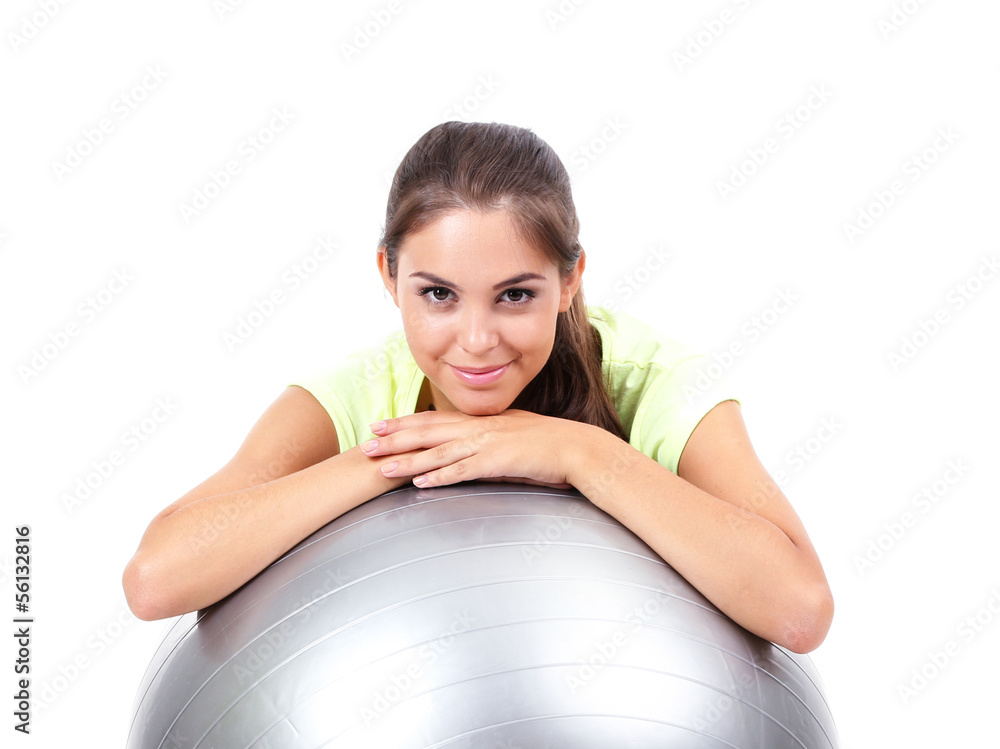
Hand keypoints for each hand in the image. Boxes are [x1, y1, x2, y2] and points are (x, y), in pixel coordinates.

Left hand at [359, 409, 578, 488]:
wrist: (575, 448)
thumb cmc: (546, 446)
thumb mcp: (510, 436)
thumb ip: (487, 441)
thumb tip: (470, 450)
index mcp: (479, 421)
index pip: (433, 420)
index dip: (404, 423)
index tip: (379, 425)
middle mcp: (478, 429)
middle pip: (427, 432)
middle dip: (394, 438)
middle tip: (365, 444)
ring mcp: (486, 444)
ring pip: (438, 453)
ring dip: (408, 461)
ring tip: (381, 468)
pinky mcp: (497, 462)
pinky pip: (462, 471)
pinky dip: (439, 477)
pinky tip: (420, 484)